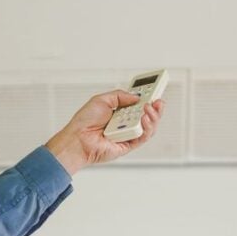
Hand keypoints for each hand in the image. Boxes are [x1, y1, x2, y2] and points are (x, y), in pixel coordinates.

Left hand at [45, 90, 164, 174]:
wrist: (78, 139)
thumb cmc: (84, 122)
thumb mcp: (102, 99)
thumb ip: (120, 96)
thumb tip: (136, 97)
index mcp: (119, 111)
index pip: (138, 104)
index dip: (148, 98)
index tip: (156, 90)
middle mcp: (125, 123)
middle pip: (148, 115)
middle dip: (155, 107)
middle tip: (158, 100)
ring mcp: (128, 134)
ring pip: (149, 126)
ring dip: (153, 116)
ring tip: (149, 107)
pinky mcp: (129, 145)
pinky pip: (143, 137)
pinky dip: (146, 127)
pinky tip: (144, 118)